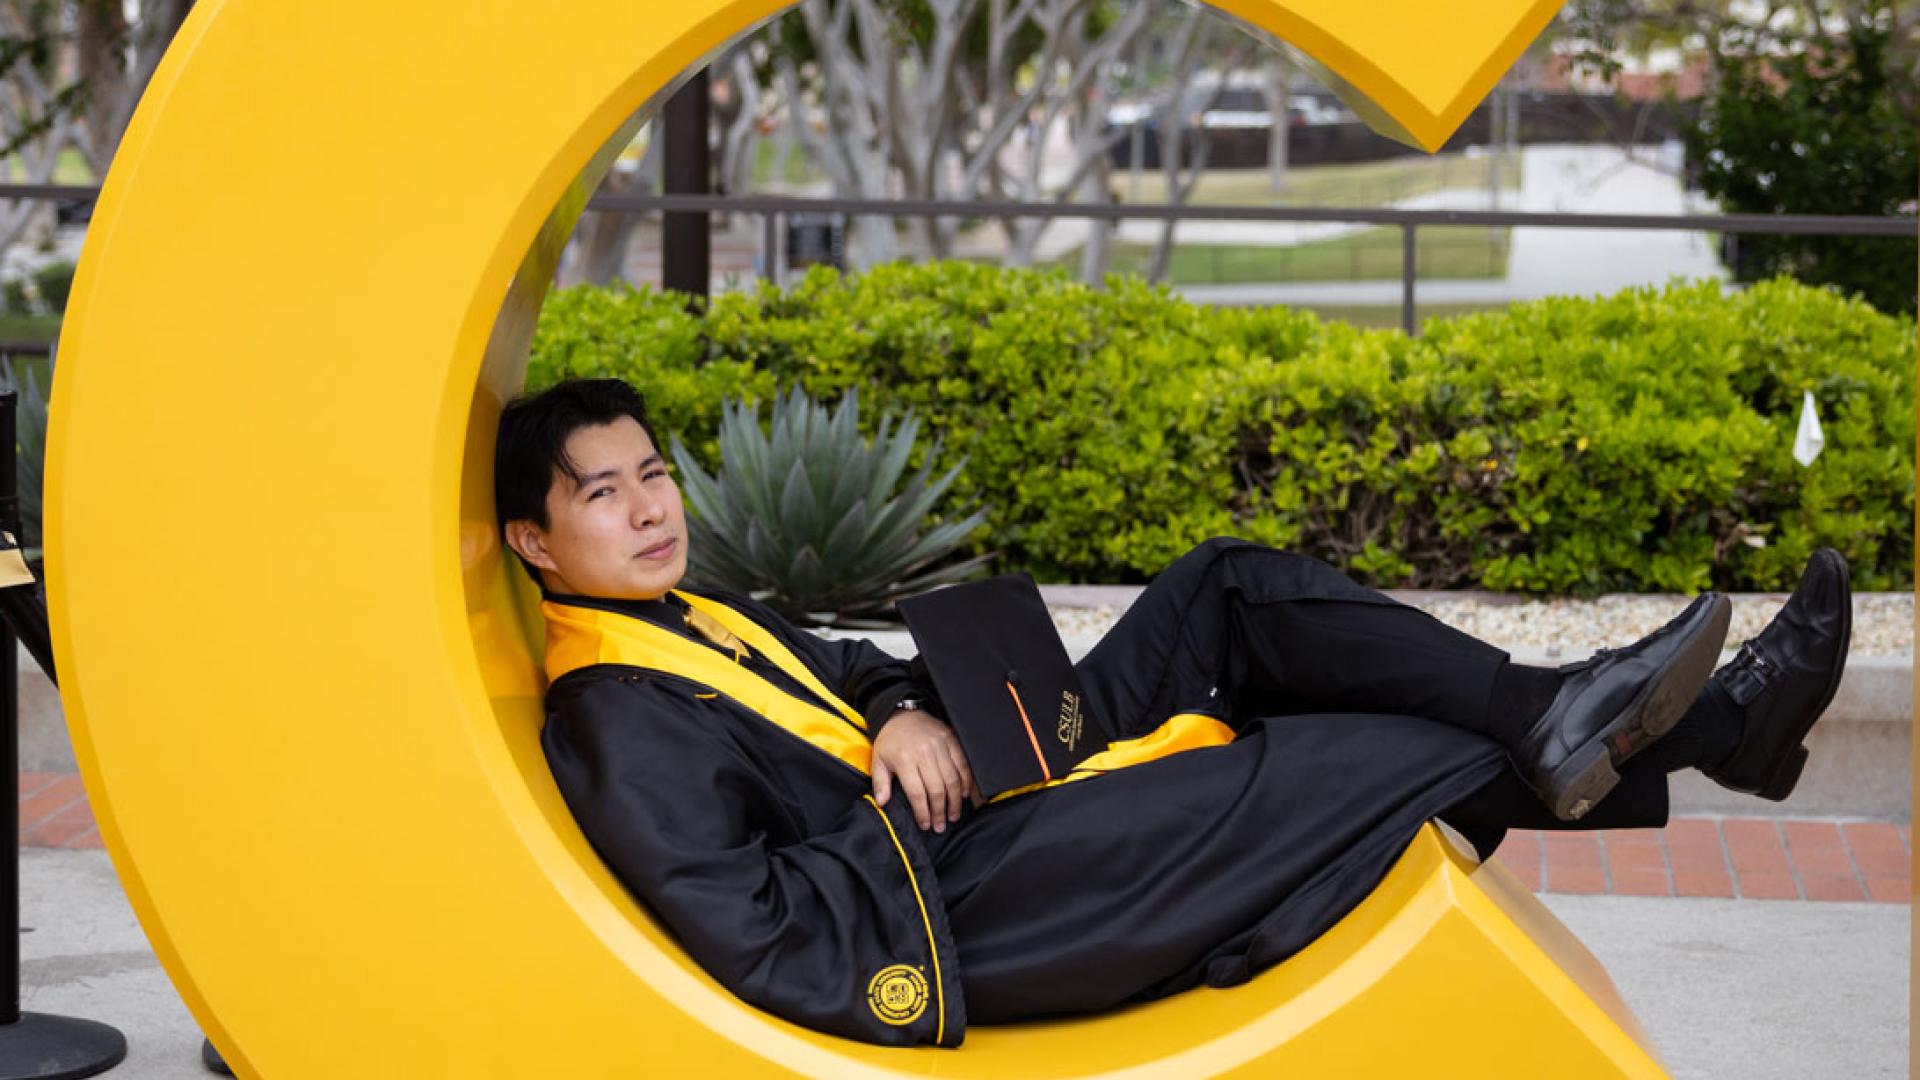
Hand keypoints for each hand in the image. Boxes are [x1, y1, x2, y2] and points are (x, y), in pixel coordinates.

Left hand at [871, 709, 978, 832]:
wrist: (901, 713)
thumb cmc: (889, 740)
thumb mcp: (878, 760)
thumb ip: (880, 783)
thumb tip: (883, 803)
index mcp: (904, 760)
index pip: (917, 793)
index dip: (923, 812)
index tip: (926, 825)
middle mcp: (924, 753)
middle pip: (937, 789)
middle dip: (940, 811)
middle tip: (941, 825)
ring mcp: (940, 745)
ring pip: (952, 779)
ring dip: (955, 800)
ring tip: (953, 815)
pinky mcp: (951, 739)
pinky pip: (962, 763)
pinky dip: (966, 780)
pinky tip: (965, 794)